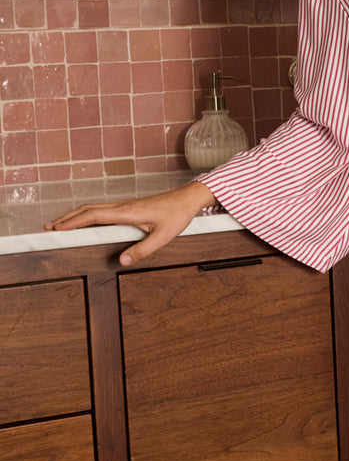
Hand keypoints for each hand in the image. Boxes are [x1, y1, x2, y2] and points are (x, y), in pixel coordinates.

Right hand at [44, 181, 217, 266]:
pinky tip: (83, 221)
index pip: (94, 215)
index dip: (74, 221)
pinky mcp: (128, 207)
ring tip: (59, 224)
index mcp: (127, 212)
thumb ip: (143, 250)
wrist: (187, 199)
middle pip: (87, 209)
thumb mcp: (163, 237)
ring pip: (93, 208)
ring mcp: (124, 206)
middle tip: (48, 227)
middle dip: (66, 218)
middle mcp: (122, 206)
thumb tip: (122, 261)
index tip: (57, 228)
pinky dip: (86, 214)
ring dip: (74, 215)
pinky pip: (101, 210)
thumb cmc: (177, 216)